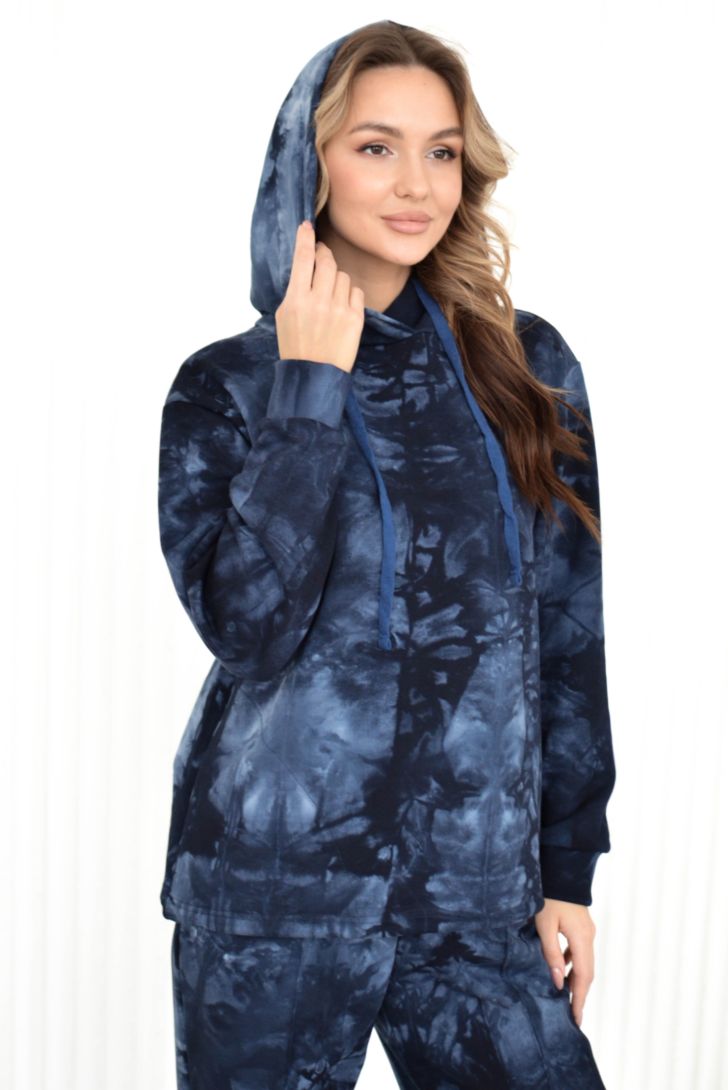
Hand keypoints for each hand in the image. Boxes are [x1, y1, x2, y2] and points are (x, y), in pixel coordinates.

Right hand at [274, 220, 365, 373]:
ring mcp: (339, 310)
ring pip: (343, 276)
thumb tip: (306, 264)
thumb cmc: (295, 345)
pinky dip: (349, 295)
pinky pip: (355, 292)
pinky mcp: (355, 319)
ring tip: (329, 296)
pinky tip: (341, 307)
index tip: (307, 226)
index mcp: (296, 299)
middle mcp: (319, 302)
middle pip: (327, 262)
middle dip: (324, 257)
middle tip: (322, 258)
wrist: (314, 375)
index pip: (302, 258)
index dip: (305, 238)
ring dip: (337, 280)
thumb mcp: (284, 315)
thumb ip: (295, 290)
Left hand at [534, 898, 596, 1026]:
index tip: (576, 1019)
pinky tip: (562, 968)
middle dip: (580, 994)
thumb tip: (558, 982)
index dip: (580, 999)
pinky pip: (579, 950)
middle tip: (572, 1016)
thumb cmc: (549, 895)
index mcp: (583, 938)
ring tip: (566, 997)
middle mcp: (589, 936)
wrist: (560, 869)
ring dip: (576, 980)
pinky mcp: (581, 925)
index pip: (584, 977)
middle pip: (587, 972)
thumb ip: (551, 953)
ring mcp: (586, 930)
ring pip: (584, 962)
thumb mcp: (545, 925)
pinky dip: (573, 964)